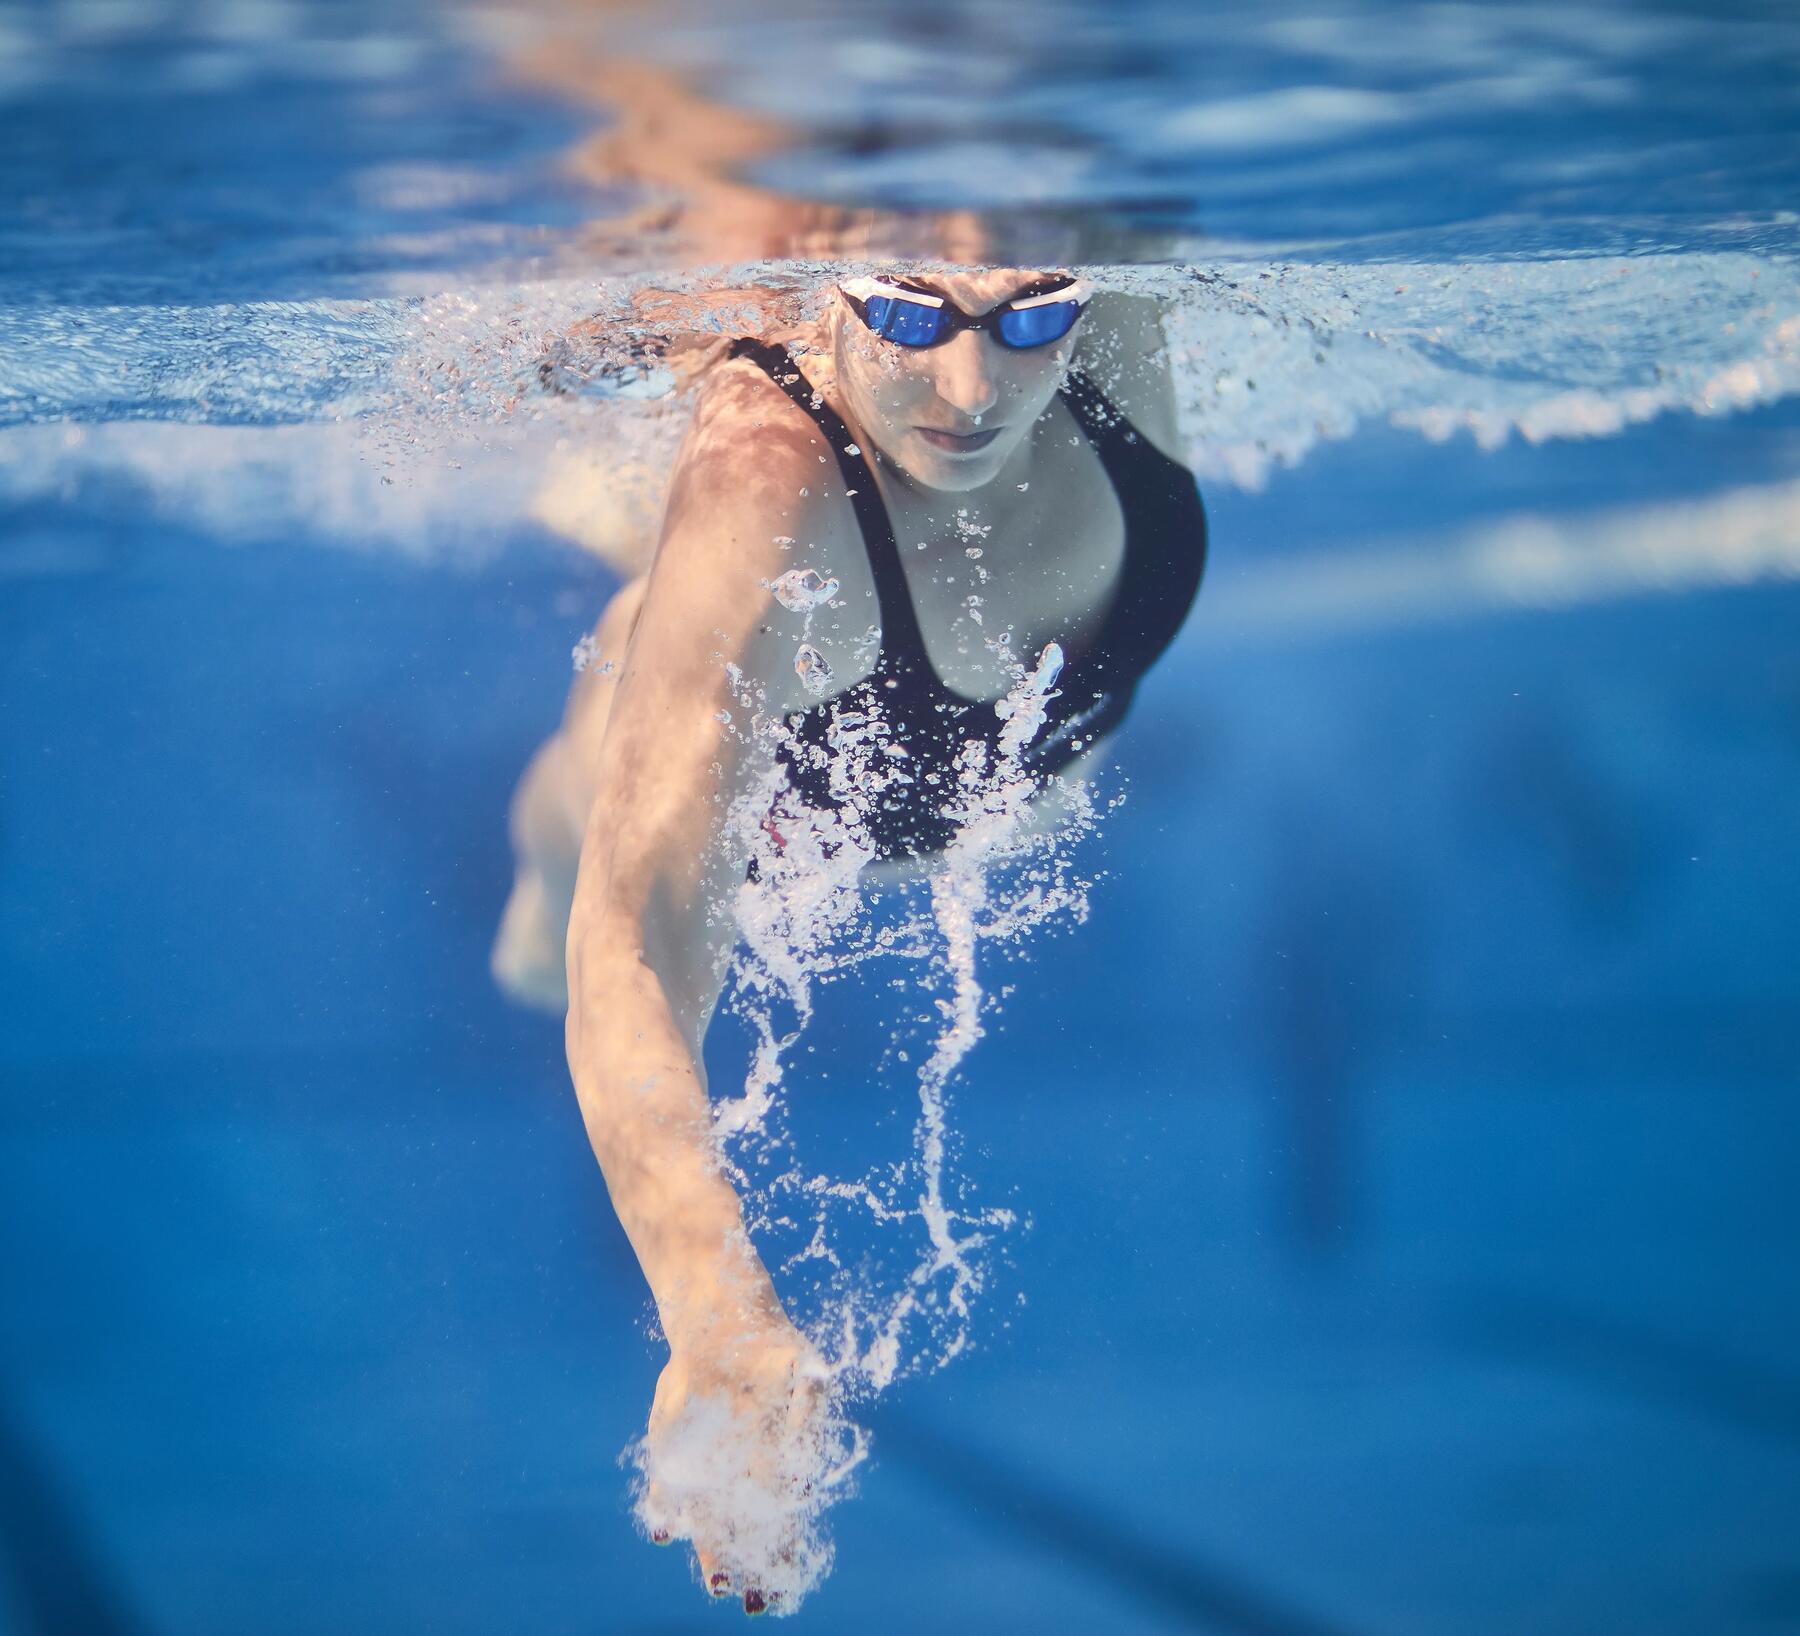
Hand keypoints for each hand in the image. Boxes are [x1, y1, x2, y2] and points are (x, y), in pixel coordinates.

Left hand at [637, 1320, 845, 1614]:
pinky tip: (663, 1527)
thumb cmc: (771, 1347)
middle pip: (744, 1528)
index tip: (783, 1580)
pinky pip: (667, 1484)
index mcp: (775, 1457)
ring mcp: (705, 1461)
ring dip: (711, 1551)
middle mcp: (740, 1468)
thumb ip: (809, 1401)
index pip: (781, 1516)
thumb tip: (814, 1436)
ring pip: (708, 1517)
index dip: (783, 1549)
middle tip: (749, 1600)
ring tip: (719, 1585)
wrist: (724, 1318)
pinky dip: (664, 1507)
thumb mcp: (801, 1364)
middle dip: (748, 1563)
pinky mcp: (670, 1446)